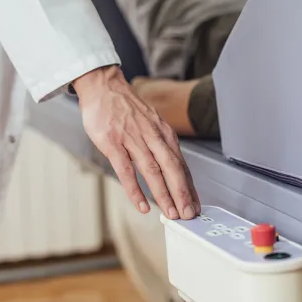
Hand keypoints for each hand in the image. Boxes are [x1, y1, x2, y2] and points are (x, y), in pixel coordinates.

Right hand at [73, 66, 199, 219]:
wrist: (105, 86)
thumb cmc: (127, 108)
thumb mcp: (152, 123)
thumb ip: (162, 145)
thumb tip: (173, 168)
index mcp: (164, 133)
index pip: (181, 164)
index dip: (190, 186)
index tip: (196, 204)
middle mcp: (153, 137)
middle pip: (172, 169)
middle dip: (182, 193)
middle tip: (189, 214)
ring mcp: (133, 140)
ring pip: (153, 171)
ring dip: (163, 194)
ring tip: (170, 213)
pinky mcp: (114, 143)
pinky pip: (126, 170)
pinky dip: (135, 189)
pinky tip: (141, 204)